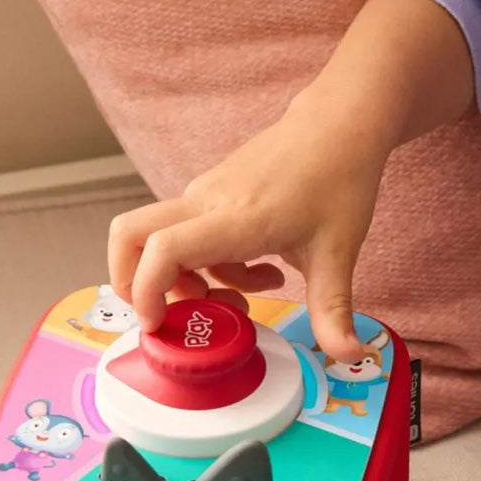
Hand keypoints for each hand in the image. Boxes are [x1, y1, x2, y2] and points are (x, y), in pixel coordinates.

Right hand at [107, 90, 389, 362]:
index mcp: (235, 218)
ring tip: (247, 292)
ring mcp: (205, 194)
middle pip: (131, 235)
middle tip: (177, 316)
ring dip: (190, 279)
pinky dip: (209, 263)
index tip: (160, 325)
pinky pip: (188, 233)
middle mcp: (207, 202)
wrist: (339, 125)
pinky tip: (260, 269)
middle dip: (135, 283)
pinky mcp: (212, 194)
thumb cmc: (338, 180)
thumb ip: (334, 311)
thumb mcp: (339, 254)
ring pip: (163, 240)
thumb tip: (350, 355)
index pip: (163, 250)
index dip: (148, 292)